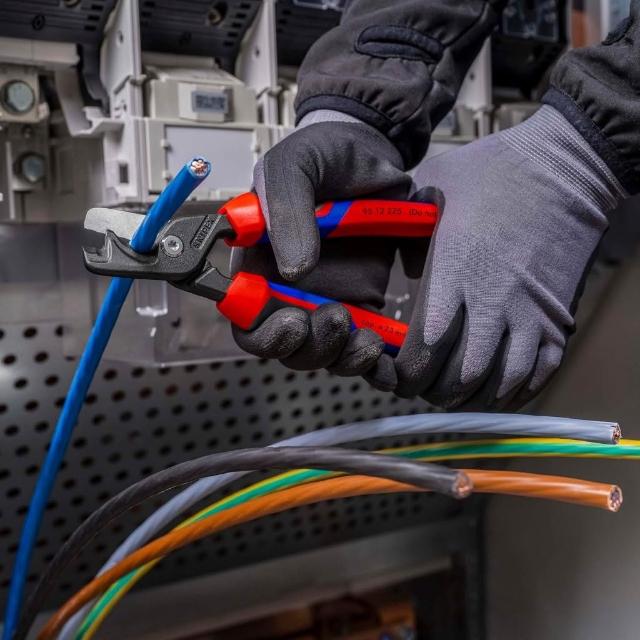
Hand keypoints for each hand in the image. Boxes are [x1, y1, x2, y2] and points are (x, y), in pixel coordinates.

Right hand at [232, 112, 425, 384]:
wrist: (371, 154)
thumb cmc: (322, 155)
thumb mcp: (295, 166)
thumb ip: (286, 209)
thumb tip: (294, 269)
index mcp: (257, 261)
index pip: (245, 316)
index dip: (262, 333)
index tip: (291, 323)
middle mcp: (287, 287)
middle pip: (285, 344)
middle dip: (309, 347)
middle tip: (336, 318)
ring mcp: (326, 297)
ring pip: (322, 351)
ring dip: (341, 355)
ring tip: (365, 337)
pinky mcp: (361, 301)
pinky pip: (358, 342)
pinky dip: (368, 355)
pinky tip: (382, 343)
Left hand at [373, 105, 626, 409]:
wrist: (563, 166)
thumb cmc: (492, 172)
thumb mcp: (430, 189)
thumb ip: (403, 228)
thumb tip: (389, 261)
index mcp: (454, 271)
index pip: (425, 347)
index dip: (406, 373)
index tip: (394, 375)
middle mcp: (492, 301)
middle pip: (460, 374)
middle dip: (434, 392)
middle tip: (420, 389)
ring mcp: (530, 312)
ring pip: (499, 381)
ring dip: (472, 398)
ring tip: (454, 396)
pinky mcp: (559, 315)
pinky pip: (540, 372)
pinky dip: (514, 391)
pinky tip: (495, 391)